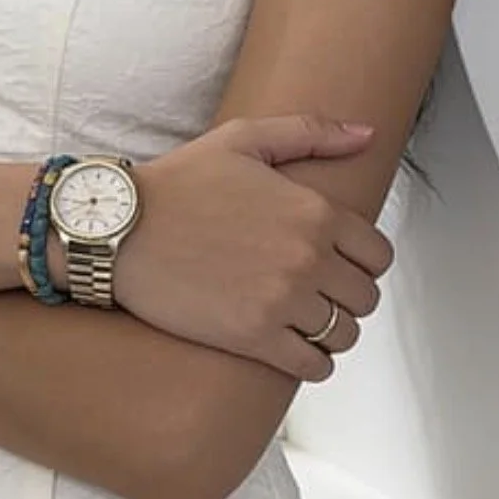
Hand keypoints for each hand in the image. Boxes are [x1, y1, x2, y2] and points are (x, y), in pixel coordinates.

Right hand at [113, 115, 393, 381]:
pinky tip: (291, 346)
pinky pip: (314, 366)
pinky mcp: (255, 337)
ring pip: (344, 334)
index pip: (378, 254)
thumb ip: (312, 132)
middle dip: (347, 295)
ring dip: (331, 330)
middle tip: (319, 290)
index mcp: (313, 211)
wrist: (121, 230)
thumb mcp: (243, 139)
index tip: (341, 262)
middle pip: (365, 297)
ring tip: (304, 319)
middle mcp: (307, 258)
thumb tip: (367, 135)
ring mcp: (283, 301)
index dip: (363, 260)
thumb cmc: (178, 183)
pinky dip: (313, 362)